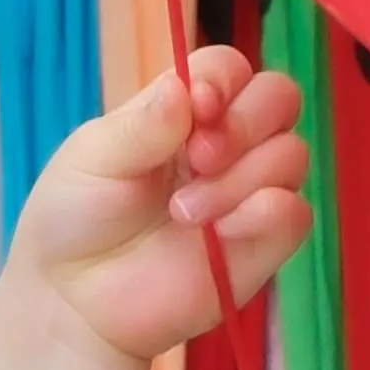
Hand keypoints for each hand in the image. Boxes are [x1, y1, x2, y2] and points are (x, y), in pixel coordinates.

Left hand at [0, 50, 307, 368]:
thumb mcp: (91, 159)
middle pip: (278, 97)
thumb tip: (185, 89)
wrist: (74, 301)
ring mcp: (248, 193)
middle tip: (197, 158)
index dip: (224, 80)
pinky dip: (265, 214)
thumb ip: (140, 124)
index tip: (198, 105)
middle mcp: (225, 145)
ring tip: (183, 213)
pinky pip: (294, 213)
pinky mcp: (262, 244)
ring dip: (240, 178)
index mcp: (183, 113)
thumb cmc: (75, 220)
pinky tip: (222, 232)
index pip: (230, 69)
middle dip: (244, 121)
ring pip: (290, 153)